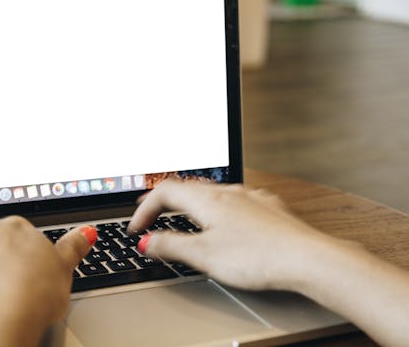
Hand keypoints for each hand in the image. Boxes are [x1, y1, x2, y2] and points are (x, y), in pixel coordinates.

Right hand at [128, 179, 346, 291]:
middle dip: (163, 201)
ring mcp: (250, 198)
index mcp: (208, 199)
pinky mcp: (267, 208)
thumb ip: (171, 246)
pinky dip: (216, 208)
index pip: (164, 192)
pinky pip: (234, 200)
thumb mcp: (204, 255)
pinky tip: (225, 219)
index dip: (144, 208)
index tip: (136, 227)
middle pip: (186, 188)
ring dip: (189, 203)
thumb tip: (147, 241)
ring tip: (181, 214)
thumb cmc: (259, 256)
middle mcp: (229, 192)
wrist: (308, 258)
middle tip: (149, 212)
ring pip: (211, 193)